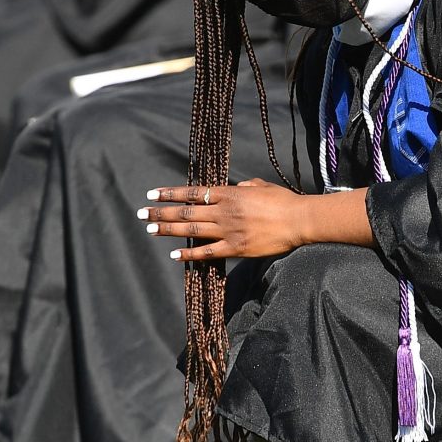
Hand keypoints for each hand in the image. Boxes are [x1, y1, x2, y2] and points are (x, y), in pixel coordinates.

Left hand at [140, 180, 371, 260]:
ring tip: (150, 228)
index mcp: (228, 193)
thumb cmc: (283, 200)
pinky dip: (189, 254)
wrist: (299, 220)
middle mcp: (223, 211)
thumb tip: (234, 188)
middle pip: (186, 211)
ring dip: (168, 229)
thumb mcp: (260, 185)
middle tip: (141, 213)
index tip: (152, 193)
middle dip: (161, 211)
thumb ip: (243, 186)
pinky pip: (207, 253)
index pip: (192, 192)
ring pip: (191, 230)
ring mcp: (228, 230)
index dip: (170, 193)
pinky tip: (174, 255)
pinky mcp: (235, 249)